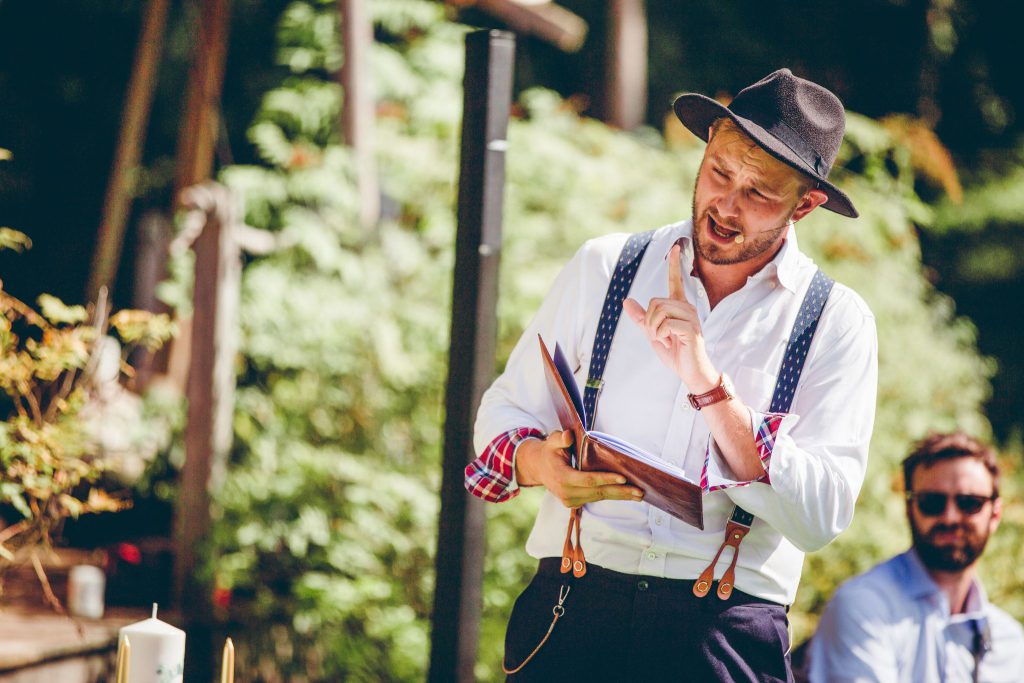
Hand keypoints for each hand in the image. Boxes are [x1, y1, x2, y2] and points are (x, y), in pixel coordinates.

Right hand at [515, 430, 643, 507]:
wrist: (537, 467)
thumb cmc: (549, 451)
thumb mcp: (552, 441)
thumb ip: (560, 439)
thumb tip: (568, 436)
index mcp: (561, 477)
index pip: (587, 480)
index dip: (606, 479)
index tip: (623, 478)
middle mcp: (566, 493)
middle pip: (598, 492)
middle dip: (620, 492)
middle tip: (640, 491)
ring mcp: (571, 500)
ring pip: (599, 497)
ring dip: (620, 496)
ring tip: (639, 494)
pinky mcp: (576, 502)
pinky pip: (596, 498)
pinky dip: (612, 495)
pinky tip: (627, 494)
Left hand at [623, 243, 716, 389]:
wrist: (691, 372)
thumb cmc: (675, 352)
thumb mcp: (653, 333)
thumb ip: (641, 318)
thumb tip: (626, 300)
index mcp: (678, 306)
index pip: (675, 281)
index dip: (674, 264)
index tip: (675, 247)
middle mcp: (687, 307)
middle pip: (654, 301)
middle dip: (648, 321)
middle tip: (658, 335)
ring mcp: (691, 316)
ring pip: (658, 311)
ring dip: (653, 329)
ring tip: (665, 339)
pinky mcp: (691, 328)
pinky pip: (664, 324)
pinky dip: (660, 335)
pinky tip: (670, 342)